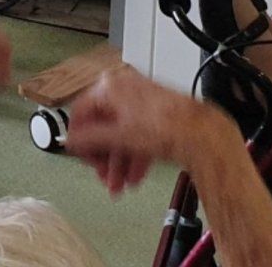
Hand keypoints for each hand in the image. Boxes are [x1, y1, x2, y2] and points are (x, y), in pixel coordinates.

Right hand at [63, 66, 234, 194]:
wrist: (200, 132)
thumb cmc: (165, 127)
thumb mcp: (118, 136)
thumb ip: (90, 139)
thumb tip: (70, 141)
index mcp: (110, 87)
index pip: (81, 111)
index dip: (79, 138)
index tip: (80, 156)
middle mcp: (124, 88)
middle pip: (103, 125)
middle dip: (103, 157)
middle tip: (104, 177)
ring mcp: (141, 100)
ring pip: (121, 133)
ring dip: (118, 162)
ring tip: (120, 184)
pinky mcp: (156, 113)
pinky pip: (137, 134)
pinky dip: (134, 155)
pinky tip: (135, 175)